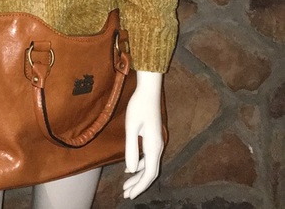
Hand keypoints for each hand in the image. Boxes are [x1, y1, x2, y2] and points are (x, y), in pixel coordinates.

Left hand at [123, 71, 163, 199]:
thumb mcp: (131, 127)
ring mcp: (157, 142)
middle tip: (126, 194)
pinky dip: (140, 164)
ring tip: (126, 183)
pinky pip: (149, 157)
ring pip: (150, 165)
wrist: (149, 90)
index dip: (139, 186)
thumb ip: (131, 148)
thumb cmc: (138, 106)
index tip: (129, 195)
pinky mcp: (154, 137)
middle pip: (150, 172)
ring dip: (138, 175)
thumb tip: (129, 170)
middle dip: (139, 184)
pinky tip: (130, 167)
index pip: (149, 174)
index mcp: (154, 146)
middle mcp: (158, 147)